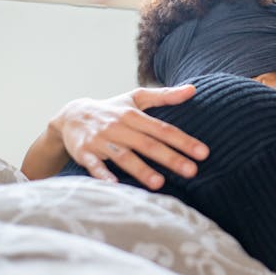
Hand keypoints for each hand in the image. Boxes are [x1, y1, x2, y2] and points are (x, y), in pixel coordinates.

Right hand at [51, 85, 208, 188]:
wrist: (71, 115)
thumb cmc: (112, 109)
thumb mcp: (136, 98)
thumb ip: (165, 96)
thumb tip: (193, 89)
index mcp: (133, 115)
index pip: (163, 130)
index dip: (184, 141)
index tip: (204, 153)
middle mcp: (119, 127)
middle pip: (148, 144)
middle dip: (170, 158)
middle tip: (192, 171)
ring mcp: (101, 140)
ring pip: (123, 156)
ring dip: (141, 170)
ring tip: (159, 183)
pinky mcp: (84, 152)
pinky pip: (94, 165)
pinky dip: (102, 174)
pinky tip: (114, 185)